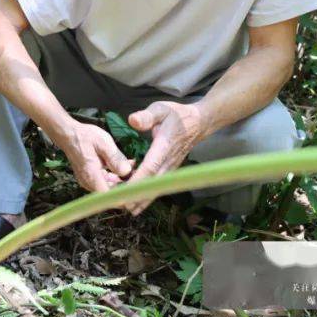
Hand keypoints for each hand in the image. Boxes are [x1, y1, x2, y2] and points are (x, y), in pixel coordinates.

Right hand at [52, 120, 135, 205]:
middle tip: (138, 173)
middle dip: (126, 187)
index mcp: (91, 176)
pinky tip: (123, 166)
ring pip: (110, 190)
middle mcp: (89, 183)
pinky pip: (106, 184)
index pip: (109, 197)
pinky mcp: (91, 180)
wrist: (69, 134)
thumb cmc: (85, 137)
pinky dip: (116, 178)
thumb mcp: (103, 142)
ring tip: (132, 167)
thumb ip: (115, 158)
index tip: (137, 190)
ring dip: (122, 182)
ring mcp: (89, 183)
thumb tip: (127, 171)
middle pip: (111, 195)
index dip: (124, 197)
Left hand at [123, 101, 210, 215]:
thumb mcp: (160, 108)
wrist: (198, 123)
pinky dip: (147, 195)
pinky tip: (135, 203)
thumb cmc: (176, 115)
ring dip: (141, 199)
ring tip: (124, 207)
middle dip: (137, 196)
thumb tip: (132, 121)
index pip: (151, 166)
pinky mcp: (170, 171)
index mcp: (165, 146)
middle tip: (118, 205)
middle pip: (153, 183)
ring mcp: (171, 168)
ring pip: (156, 188)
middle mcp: (169, 161)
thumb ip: (146, 116)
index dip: (139, 180)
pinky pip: (159, 186)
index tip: (126, 191)